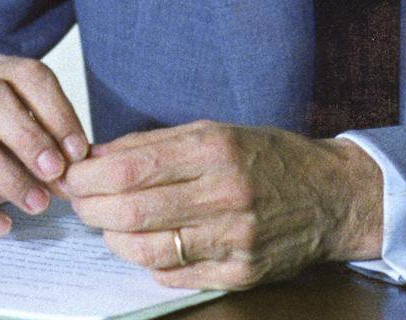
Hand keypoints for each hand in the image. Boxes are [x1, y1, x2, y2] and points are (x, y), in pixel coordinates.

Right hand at [0, 53, 88, 235]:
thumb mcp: (17, 142)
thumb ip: (46, 148)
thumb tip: (77, 170)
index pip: (29, 75)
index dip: (57, 111)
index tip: (78, 150)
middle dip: (30, 137)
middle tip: (56, 172)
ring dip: (8, 176)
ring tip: (37, 204)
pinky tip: (1, 224)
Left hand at [65, 120, 382, 289]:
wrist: (332, 195)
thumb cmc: (270, 158)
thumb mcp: (217, 131)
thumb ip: (158, 144)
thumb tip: (99, 155)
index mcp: (218, 148)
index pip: (133, 166)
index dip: (91, 175)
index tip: (72, 176)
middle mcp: (226, 191)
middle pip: (133, 209)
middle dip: (92, 208)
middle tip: (78, 203)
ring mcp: (234, 237)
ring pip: (147, 248)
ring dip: (113, 239)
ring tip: (107, 227)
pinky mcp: (240, 272)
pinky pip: (175, 274)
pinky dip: (148, 262)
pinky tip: (144, 245)